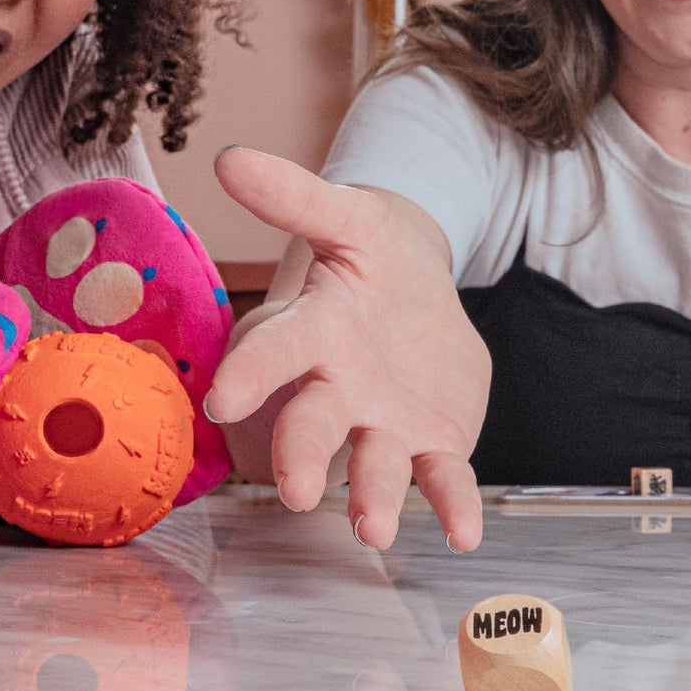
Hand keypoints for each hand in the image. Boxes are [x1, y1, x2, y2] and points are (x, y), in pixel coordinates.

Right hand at [206, 148, 490, 550]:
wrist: (422, 294)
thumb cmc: (372, 258)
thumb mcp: (348, 218)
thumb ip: (295, 195)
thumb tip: (230, 157)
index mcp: (313, 332)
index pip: (275, 353)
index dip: (252, 377)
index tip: (224, 401)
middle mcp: (338, 390)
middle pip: (313, 425)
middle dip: (302, 456)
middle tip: (295, 492)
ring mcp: (383, 424)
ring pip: (372, 465)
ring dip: (371, 497)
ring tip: (376, 529)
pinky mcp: (431, 444)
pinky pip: (441, 479)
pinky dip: (452, 505)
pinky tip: (465, 533)